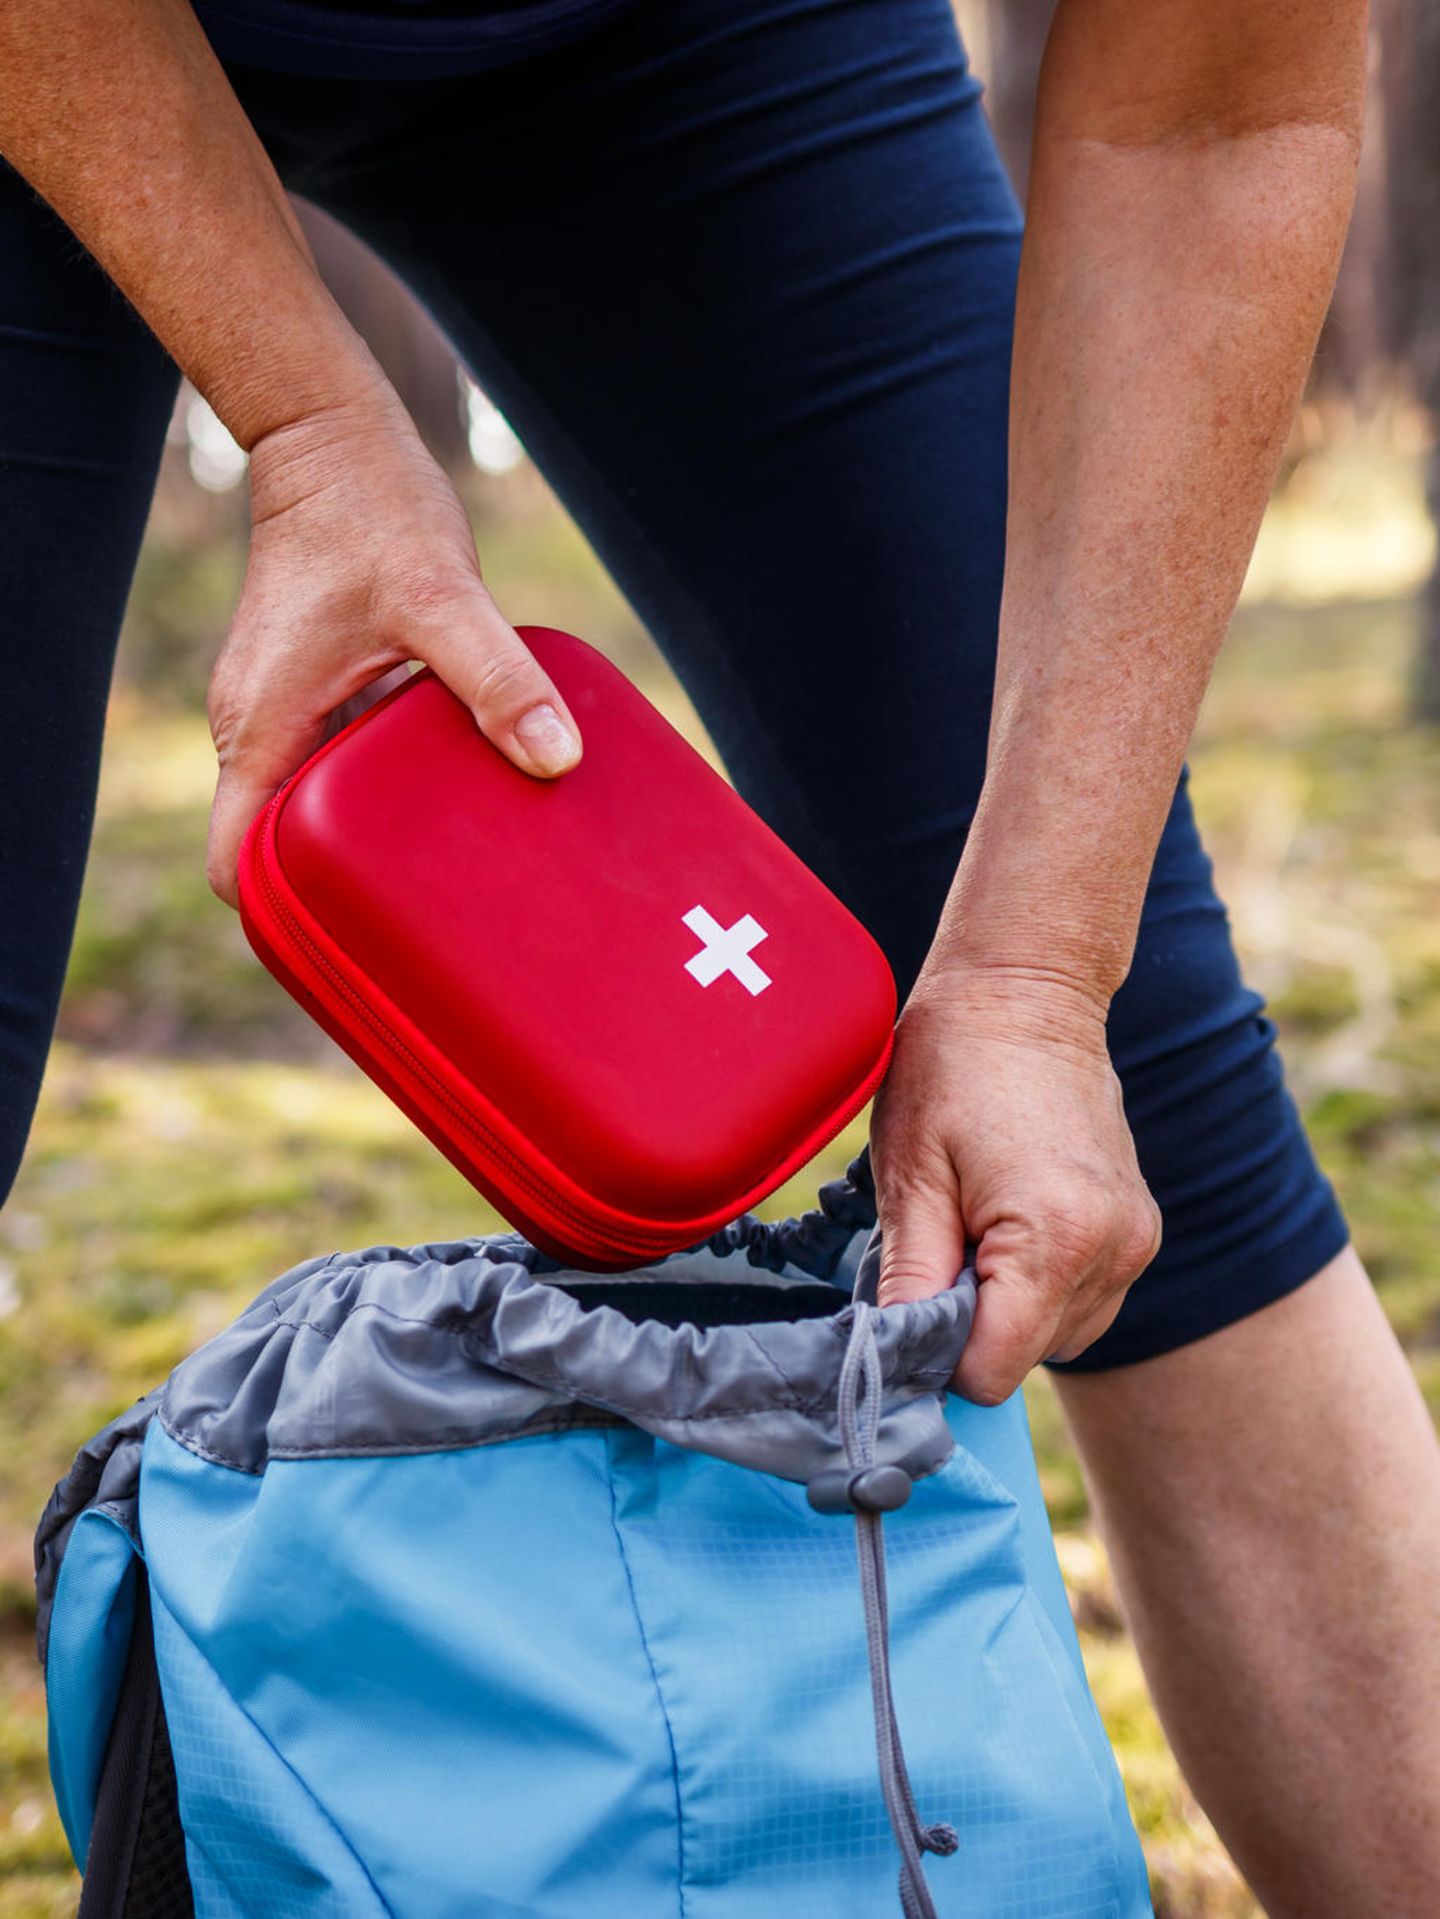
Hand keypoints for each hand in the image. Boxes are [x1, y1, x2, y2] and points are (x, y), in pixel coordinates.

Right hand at [204, 381, 581, 904]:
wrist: (335, 441)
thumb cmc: (372, 512)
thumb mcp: (442, 599)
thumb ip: (498, 681)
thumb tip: (556, 759)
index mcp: (263, 730)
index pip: (237, 864)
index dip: (280, 921)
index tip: (352, 948)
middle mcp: (261, 730)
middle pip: (277, 851)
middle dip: (340, 894)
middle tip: (429, 928)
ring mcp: (288, 712)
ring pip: (314, 809)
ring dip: (371, 842)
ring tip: (451, 879)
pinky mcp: (319, 691)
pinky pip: (342, 766)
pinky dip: (386, 793)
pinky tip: (455, 799)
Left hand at [870, 964, 1161, 1403]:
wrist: (1025, 993)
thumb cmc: (953, 1067)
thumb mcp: (910, 1174)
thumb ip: (910, 1280)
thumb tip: (892, 1366)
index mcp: (1056, 1238)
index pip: (991, 1370)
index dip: (935, 1358)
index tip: (905, 1305)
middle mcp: (1114, 1251)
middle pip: (1024, 1358)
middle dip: (968, 1328)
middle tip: (933, 1247)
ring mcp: (1136, 1244)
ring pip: (1055, 1339)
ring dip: (1003, 1311)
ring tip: (970, 1227)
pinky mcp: (1138, 1233)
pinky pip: (1081, 1304)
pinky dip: (1035, 1290)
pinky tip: (1003, 1228)